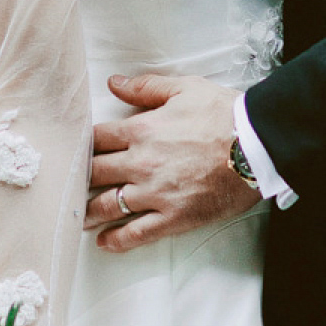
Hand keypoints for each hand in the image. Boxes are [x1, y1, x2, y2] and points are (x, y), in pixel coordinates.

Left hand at [85, 73, 259, 251]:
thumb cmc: (223, 114)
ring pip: (108, 206)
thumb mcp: (184, 88)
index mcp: (141, 130)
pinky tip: (105, 242)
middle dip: (79, 179)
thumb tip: (113, 83)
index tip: (75, 152)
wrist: (257, 146)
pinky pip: (137, 234)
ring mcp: (155, 193)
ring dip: (88, 212)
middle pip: (95, 173)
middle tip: (69, 186)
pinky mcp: (173, 217)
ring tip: (77, 217)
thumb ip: (145, 87)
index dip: (82, 145)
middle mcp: (141, 163)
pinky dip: (117, 240)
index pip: (96, 139)